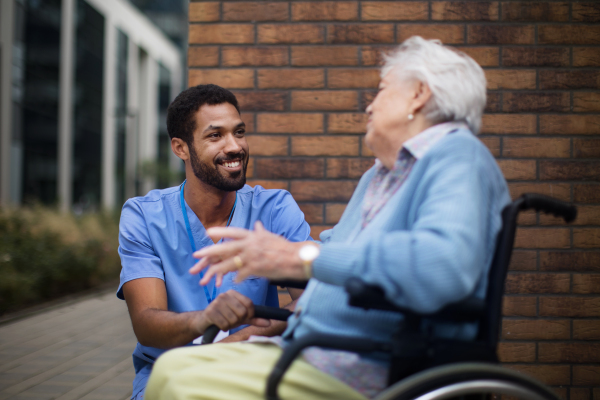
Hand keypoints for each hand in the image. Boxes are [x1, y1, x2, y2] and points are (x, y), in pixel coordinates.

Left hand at [190, 221, 309, 285]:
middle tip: (196, 255)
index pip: (233, 232)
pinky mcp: (256, 268)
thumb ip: (261, 232)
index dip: (220, 231)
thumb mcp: (271, 237)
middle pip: (225, 248)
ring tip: (206, 276)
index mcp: (253, 236)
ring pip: (229, 263)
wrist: (297, 258)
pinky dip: (236, 278)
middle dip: (209, 252)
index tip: (208, 232)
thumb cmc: (285, 248)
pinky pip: (241, 275)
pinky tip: (232, 282)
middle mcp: (251, 244)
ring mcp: (252, 256)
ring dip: (216, 271)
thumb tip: (257, 224)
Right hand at [197, 290, 269, 333]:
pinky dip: (223, 327)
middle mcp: (224, 295)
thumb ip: (254, 319)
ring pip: (233, 319)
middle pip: (242, 312)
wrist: (204, 321)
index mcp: (233, 293)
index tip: (245, 318)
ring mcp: (216, 302)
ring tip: (225, 322)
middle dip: (238, 320)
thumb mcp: (240, 317)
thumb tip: (269, 322)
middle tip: (232, 320)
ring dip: (230, 325)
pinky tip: (219, 324)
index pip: (249, 303)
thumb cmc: (224, 317)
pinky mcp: (210, 312)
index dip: (250, 314)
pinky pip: (224, 324)